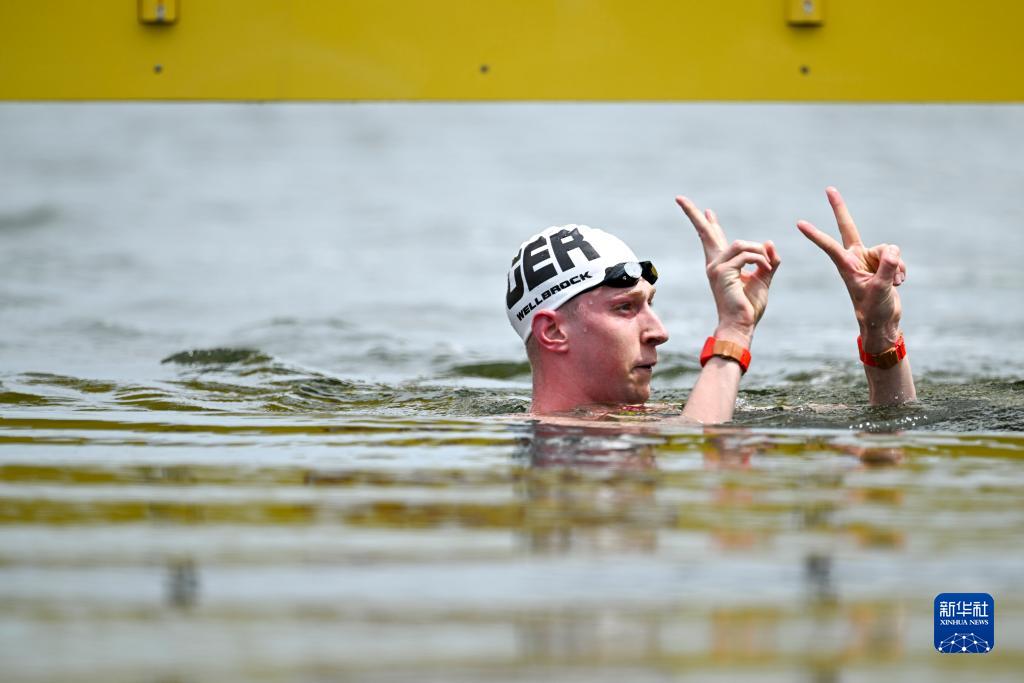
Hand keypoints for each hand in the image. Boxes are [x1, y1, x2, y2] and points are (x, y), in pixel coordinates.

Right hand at [676, 196, 780, 345]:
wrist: (741, 325)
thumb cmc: (748, 307)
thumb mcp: (763, 279)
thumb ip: (767, 261)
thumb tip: (769, 243)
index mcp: (721, 265)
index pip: (712, 239)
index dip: (710, 223)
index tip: (707, 211)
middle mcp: (714, 263)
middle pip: (705, 232)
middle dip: (693, 214)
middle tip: (679, 198)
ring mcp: (715, 267)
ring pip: (742, 244)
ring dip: (760, 253)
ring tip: (768, 267)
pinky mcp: (723, 271)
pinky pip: (748, 255)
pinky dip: (762, 261)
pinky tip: (766, 270)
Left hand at [796, 187, 905, 351]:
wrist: (883, 321)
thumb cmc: (874, 310)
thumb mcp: (880, 291)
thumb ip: (887, 269)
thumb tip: (893, 251)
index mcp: (846, 265)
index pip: (829, 245)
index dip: (816, 234)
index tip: (799, 224)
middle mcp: (856, 257)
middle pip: (849, 227)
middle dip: (839, 208)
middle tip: (828, 189)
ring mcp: (870, 259)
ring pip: (888, 248)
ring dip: (895, 266)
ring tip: (891, 284)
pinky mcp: (884, 262)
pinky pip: (898, 258)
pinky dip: (901, 270)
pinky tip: (896, 283)